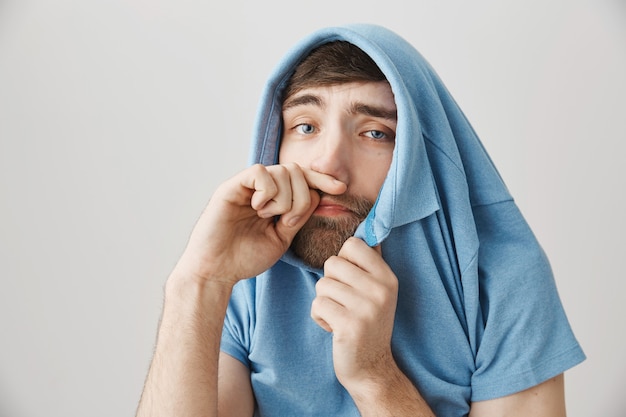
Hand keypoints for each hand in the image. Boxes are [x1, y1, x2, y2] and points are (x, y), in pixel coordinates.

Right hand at [175, 163, 346, 285]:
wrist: (216, 270)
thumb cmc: (245, 258)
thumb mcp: (282, 238)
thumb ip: (299, 217)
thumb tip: (320, 197)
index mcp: (274, 199)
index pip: (303, 179)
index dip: (323, 180)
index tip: (341, 189)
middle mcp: (261, 188)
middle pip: (297, 171)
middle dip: (302, 197)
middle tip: (288, 221)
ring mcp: (246, 186)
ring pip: (282, 171)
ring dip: (284, 199)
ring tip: (268, 217)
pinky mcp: (231, 186)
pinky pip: (261, 173)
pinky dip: (267, 192)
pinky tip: (258, 208)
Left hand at [311, 237, 398, 390]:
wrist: (371, 367)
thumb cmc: (367, 323)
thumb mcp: (378, 291)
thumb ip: (369, 263)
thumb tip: (365, 227)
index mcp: (387, 277)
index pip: (353, 244)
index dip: (343, 261)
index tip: (351, 281)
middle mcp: (381, 289)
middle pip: (332, 263)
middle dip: (330, 283)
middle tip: (344, 303)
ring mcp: (367, 308)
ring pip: (322, 284)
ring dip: (324, 302)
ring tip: (340, 316)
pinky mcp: (349, 325)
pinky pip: (317, 304)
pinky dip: (320, 317)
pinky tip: (334, 328)